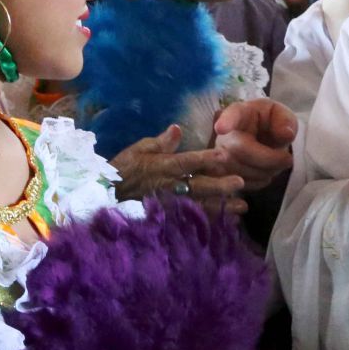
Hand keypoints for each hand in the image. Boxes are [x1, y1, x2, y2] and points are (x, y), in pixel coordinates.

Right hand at [111, 125, 246, 211]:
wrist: (106, 197)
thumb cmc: (123, 170)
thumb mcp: (138, 150)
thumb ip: (160, 142)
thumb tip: (177, 128)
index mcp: (162, 166)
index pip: (186, 162)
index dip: (205, 159)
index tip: (224, 155)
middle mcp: (168, 186)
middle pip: (197, 186)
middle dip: (220, 185)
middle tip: (241, 183)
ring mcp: (170, 205)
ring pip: (199, 206)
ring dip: (221, 206)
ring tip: (242, 207)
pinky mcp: (169, 218)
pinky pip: (192, 221)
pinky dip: (210, 221)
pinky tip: (228, 221)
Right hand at [213, 98, 296, 190]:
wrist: (263, 139)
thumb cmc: (271, 124)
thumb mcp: (282, 116)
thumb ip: (285, 121)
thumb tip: (286, 134)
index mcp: (239, 113)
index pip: (231, 116)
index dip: (225, 122)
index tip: (221, 128)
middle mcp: (224, 134)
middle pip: (239, 151)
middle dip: (269, 159)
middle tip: (288, 159)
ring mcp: (219, 156)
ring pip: (239, 171)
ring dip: (266, 172)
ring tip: (277, 163)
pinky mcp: (222, 175)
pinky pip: (240, 184)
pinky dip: (260, 181)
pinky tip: (266, 171)